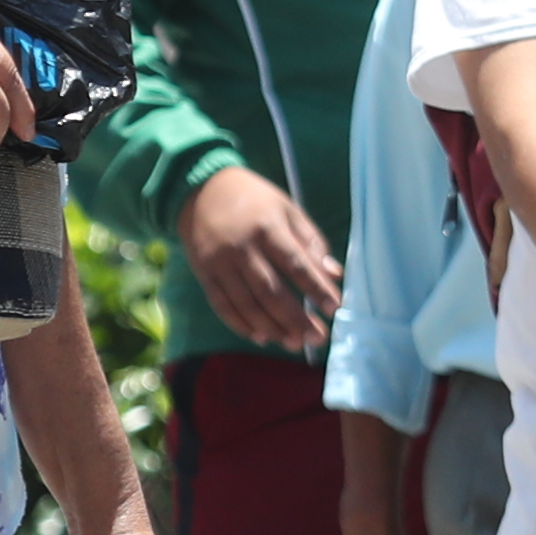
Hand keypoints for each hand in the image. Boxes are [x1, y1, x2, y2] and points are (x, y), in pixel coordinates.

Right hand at [177, 162, 341, 350]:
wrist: (200, 190)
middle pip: (271, 291)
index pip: (295, 264)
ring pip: (247, 304)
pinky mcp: (204, 274)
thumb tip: (334, 275)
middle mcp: (242, 247)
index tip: (335, 308)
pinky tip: (262, 337)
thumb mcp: (287, 209)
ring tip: (294, 344)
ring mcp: (220, 263)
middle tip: (317, 339)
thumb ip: (311, 241)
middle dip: (296, 319)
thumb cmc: (253, 200)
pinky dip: (242, 325)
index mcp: (267, 227)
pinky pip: (223, 306)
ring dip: (272, 328)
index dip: (316, 288)